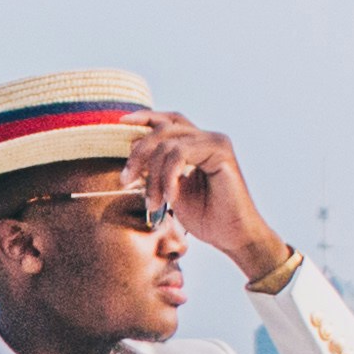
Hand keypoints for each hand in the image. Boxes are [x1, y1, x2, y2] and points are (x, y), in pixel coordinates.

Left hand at [123, 114, 290, 285]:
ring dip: (153, 175)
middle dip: (139, 153)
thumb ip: (156, 169)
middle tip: (125, 180)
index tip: (121, 122)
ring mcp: (215, 142)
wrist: (233, 236)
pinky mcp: (221, 152)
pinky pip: (181, 154)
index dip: (145, 118)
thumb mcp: (171, 190)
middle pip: (163, 129)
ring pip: (168, 144)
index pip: (168, 121)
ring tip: (153, 202)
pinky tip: (170, 197)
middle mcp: (207, 137)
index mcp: (197, 143)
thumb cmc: (206, 217)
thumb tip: (132, 147)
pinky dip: (168, 176)